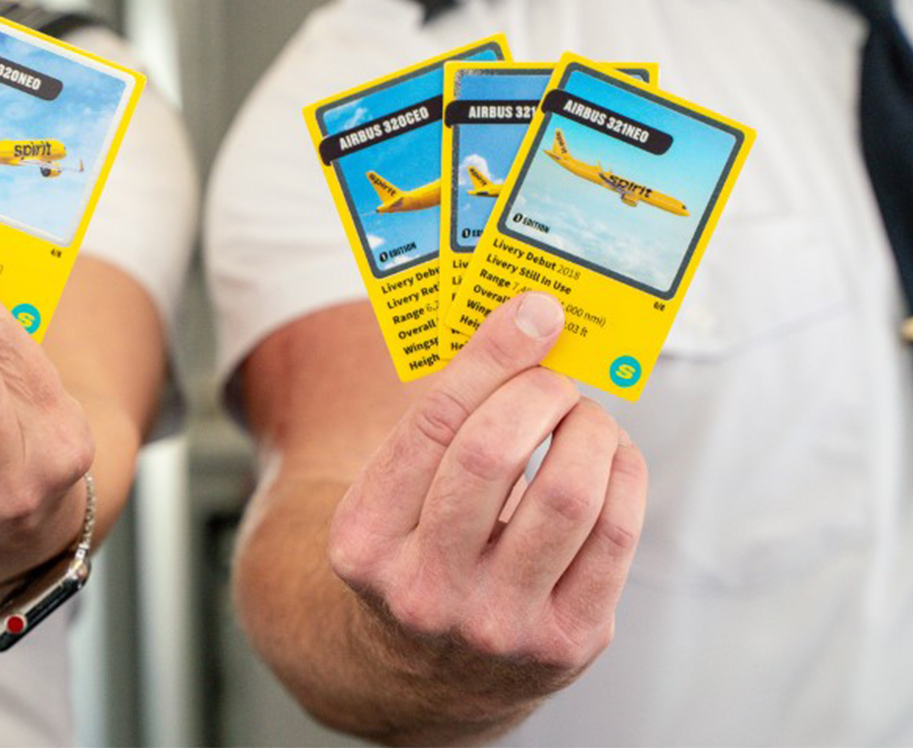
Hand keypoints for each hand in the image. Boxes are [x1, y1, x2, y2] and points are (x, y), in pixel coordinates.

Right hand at [326, 292, 647, 730]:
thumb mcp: (391, 499)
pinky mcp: (564, 642)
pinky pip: (614, 537)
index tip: (533, 314)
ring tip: (585, 415)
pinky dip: (622, 475)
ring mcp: (495, 624)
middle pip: (493, 454)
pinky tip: (609, 457)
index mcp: (363, 542)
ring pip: (567, 496)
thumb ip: (439, 426)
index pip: (430, 426)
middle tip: (556, 374)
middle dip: (540, 392)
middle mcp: (422, 590)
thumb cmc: (415, 552)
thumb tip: (523, 329)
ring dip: (591, 430)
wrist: (426, 672)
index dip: (490, 358)